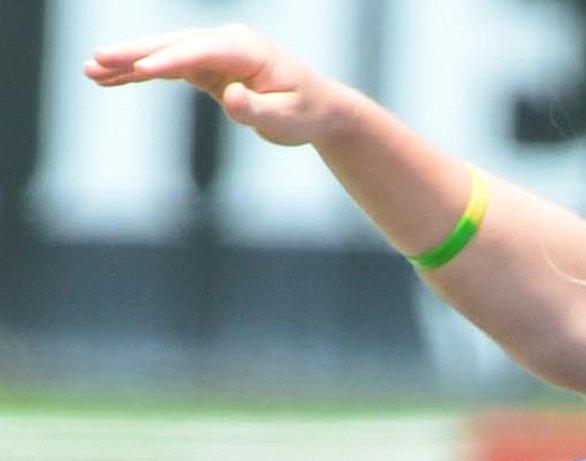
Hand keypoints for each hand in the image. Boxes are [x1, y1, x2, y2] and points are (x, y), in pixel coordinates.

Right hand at [84, 24, 342, 147]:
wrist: (319, 109)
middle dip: (135, 52)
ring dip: (129, 62)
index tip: (143, 69)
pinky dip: (141, 73)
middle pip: (174, 45)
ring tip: (91, 70)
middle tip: (97, 59)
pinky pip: (168, 68)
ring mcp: (214, 52)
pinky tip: (111, 80)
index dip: (172, 60)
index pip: (201, 52)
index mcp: (247, 50)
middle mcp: (227, 43)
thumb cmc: (307, 113)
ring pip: (165, 54)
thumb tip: (230, 98)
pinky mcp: (207, 67)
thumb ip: (257, 110)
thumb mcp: (287, 118)